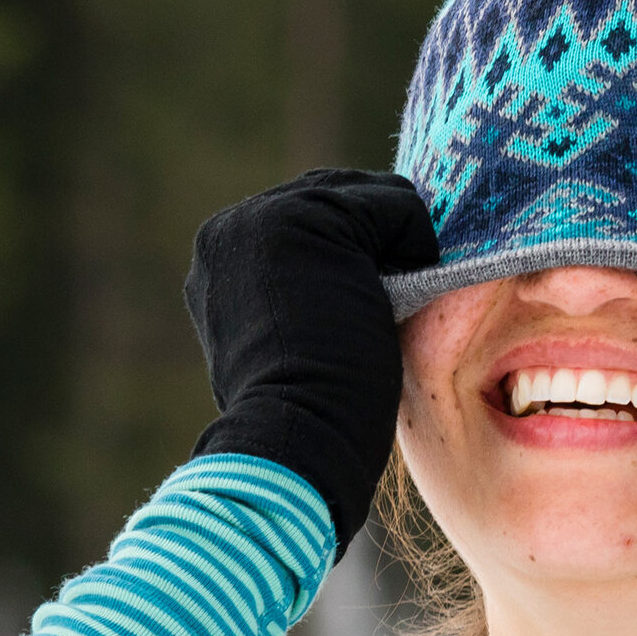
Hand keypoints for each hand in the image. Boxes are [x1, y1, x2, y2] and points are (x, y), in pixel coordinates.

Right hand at [185, 169, 440, 556]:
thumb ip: (295, 301)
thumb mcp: (286, 347)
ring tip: (408, 295)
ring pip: (363, 197)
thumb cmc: (301, 418)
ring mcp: (262, 217)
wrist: (291, 439)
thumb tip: (343, 286)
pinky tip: (416, 286)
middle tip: (409, 285)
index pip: (303, 218)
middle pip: (331, 196)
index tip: (380, 293)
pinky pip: (392, 204)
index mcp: (218, 260)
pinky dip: (417, 239)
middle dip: (376, 233)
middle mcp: (229, 229)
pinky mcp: (307, 219)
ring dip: (397, 237)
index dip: (356, 247)